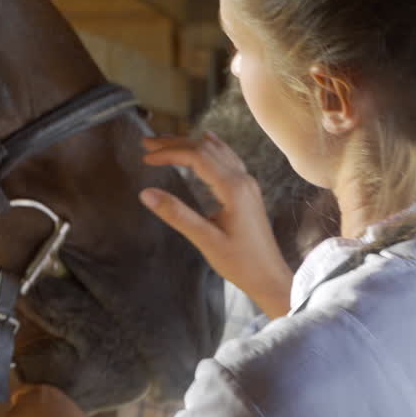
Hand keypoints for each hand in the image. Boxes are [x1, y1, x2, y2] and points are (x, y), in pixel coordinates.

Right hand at [140, 132, 293, 317]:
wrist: (269, 277)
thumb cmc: (240, 262)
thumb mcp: (205, 240)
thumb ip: (177, 214)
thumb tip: (146, 193)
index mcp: (233, 188)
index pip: (197, 157)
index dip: (169, 153)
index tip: (146, 159)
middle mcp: (242, 179)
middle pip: (205, 148)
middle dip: (174, 143)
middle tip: (146, 144)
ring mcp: (248, 183)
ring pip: (217, 151)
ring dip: (189, 143)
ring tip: (165, 143)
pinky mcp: (248, 190)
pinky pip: (228, 158)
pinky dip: (211, 147)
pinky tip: (206, 140)